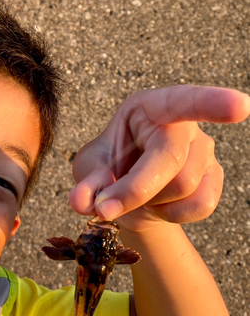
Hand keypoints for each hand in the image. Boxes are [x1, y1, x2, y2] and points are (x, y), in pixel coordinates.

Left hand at [69, 85, 249, 229]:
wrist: (130, 195)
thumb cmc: (109, 170)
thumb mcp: (89, 170)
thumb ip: (86, 184)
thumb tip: (81, 202)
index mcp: (149, 108)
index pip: (182, 101)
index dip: (210, 103)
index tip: (240, 106)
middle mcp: (182, 124)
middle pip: (171, 160)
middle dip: (135, 190)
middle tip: (105, 209)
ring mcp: (204, 149)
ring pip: (184, 186)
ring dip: (151, 201)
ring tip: (138, 193)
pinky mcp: (214, 176)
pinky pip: (202, 205)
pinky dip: (172, 214)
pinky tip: (159, 205)